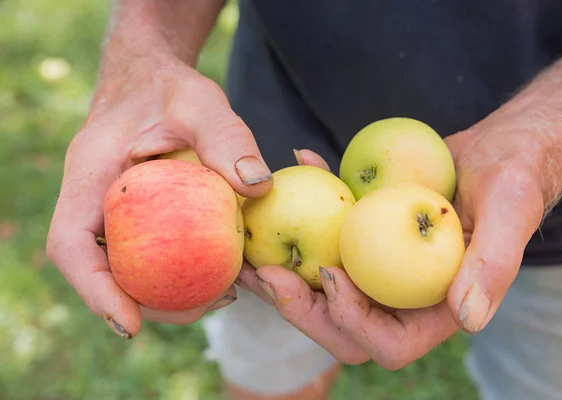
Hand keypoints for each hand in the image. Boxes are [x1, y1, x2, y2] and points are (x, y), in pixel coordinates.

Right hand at [46, 52, 272, 337]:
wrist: (151, 75)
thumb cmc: (171, 86)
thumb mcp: (201, 101)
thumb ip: (227, 137)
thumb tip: (258, 187)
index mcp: (91, 173)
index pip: (72, 244)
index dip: (94, 290)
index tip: (129, 325)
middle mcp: (92, 197)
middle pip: (98, 269)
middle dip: (140, 302)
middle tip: (204, 308)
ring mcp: (109, 208)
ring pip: (121, 266)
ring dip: (161, 292)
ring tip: (221, 294)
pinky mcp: (132, 212)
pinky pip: (144, 250)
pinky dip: (174, 269)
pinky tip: (218, 270)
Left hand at [237, 134, 544, 368]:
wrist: (498, 150)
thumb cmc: (513, 176)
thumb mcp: (511, 209)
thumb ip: (494, 265)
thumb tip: (468, 320)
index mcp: (439, 310)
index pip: (389, 345)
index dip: (352, 322)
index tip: (330, 273)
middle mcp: (404, 299)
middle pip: (342, 327)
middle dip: (299, 307)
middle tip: (264, 271)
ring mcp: (380, 271)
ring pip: (323, 291)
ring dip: (284, 271)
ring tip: (249, 242)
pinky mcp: (366, 240)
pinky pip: (327, 241)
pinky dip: (304, 217)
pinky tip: (301, 167)